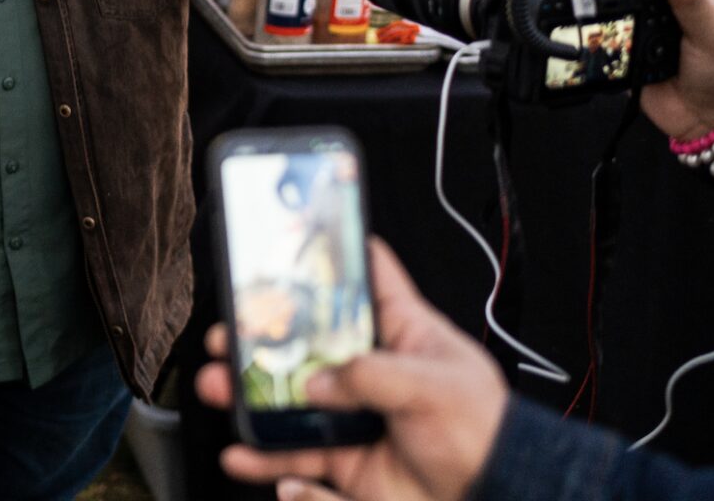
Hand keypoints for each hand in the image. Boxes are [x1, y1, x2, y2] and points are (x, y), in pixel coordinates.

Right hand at [195, 240, 507, 500]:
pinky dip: (264, 457)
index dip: (333, 254)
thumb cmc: (485, 431)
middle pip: (305, 340)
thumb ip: (373, 376)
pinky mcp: (343, 457)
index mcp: (401, 331)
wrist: (495, 496)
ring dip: (248, 394)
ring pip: (288, 397)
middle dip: (262, 335)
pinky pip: (293, 453)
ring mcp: (352, 412)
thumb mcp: (436, 387)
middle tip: (229, 332)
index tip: (292, 238)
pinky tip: (245, 453)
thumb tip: (318, 382)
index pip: (367, 277)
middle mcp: (368, 368)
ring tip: (218, 388)